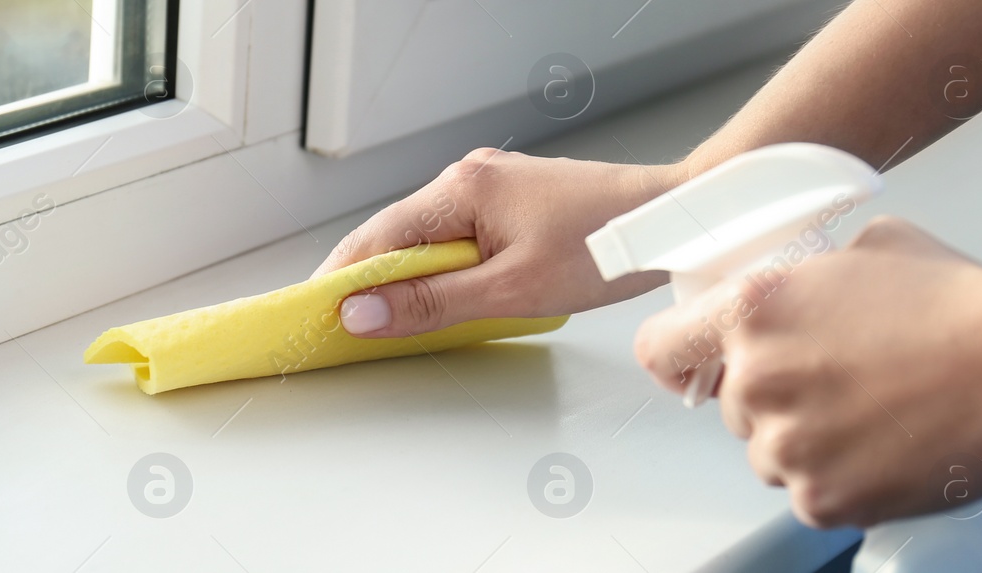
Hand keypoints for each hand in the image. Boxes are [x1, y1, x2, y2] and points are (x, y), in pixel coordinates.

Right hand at [313, 147, 685, 337]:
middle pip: (394, 235)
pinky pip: (454, 236)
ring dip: (405, 278)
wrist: (666, 220)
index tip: (314, 317)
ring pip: (425, 238)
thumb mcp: (510, 289)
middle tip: (340, 328)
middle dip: (367, 282)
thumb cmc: (602, 246)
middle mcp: (468, 177)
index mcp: (461, 188)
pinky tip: (438, 297)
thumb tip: (362, 313)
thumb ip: (432, 302)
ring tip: (385, 322)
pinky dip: (438, 268)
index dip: (341, 281)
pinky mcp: (509, 202)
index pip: (376, 238)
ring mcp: (489, 186)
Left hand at [634, 217, 981, 527]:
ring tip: (874, 414)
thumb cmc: (956, 300)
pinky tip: (887, 446)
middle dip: (773, 398)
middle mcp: (755, 380)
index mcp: (751, 311)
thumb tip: (795, 282)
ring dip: (807, 442)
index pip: (662, 349)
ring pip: (769, 454)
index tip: (699, 367)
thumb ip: (804, 273)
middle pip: (732, 405)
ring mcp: (786, 445)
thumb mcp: (864, 248)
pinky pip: (809, 493)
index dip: (681, 359)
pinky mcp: (821, 499)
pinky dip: (842, 479)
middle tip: (839, 384)